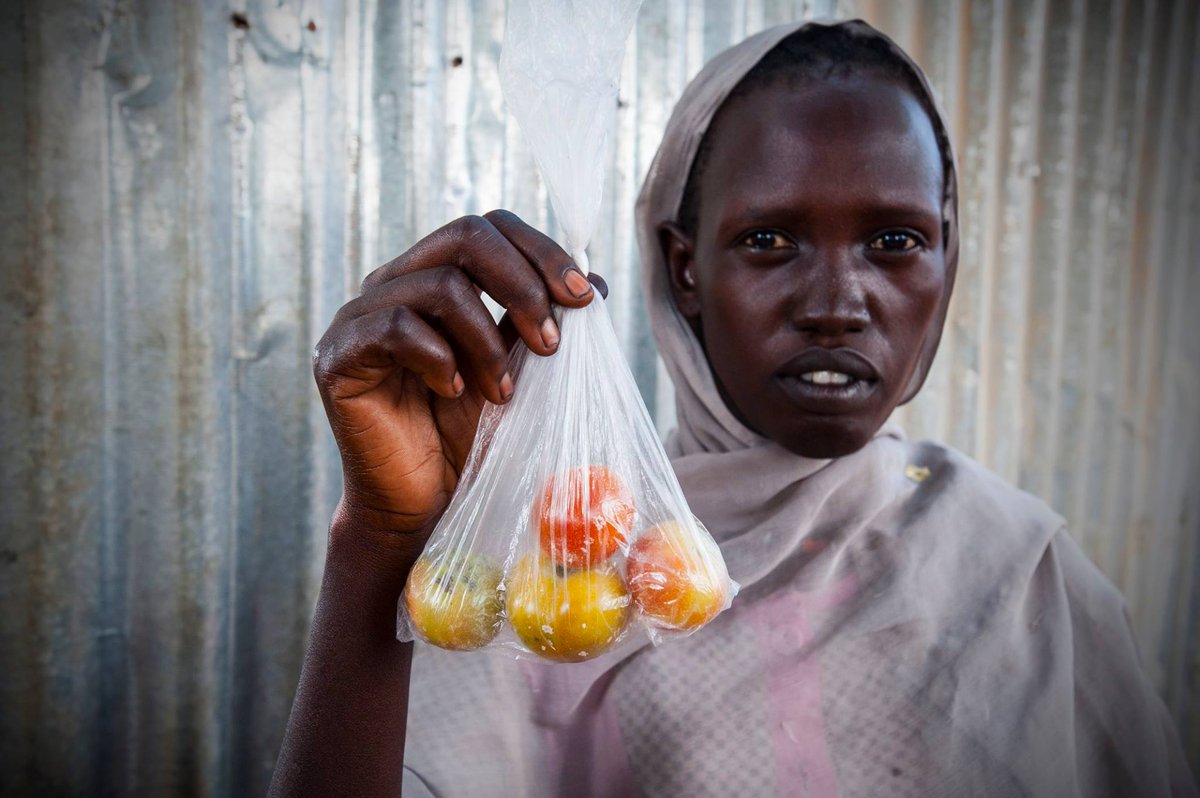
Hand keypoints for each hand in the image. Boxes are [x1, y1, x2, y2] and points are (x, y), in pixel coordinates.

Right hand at [313, 210, 598, 554]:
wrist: (421, 505)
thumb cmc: (466, 438)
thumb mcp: (515, 369)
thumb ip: (539, 321)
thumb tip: (596, 280)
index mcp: (434, 276)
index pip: (488, 228)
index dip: (541, 252)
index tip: (583, 298)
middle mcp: (393, 283)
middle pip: (466, 236)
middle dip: (524, 285)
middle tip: (552, 343)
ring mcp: (359, 316)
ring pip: (439, 285)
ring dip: (487, 341)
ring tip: (502, 393)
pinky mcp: (337, 355)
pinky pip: (396, 327)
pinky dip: (439, 358)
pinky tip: (452, 393)